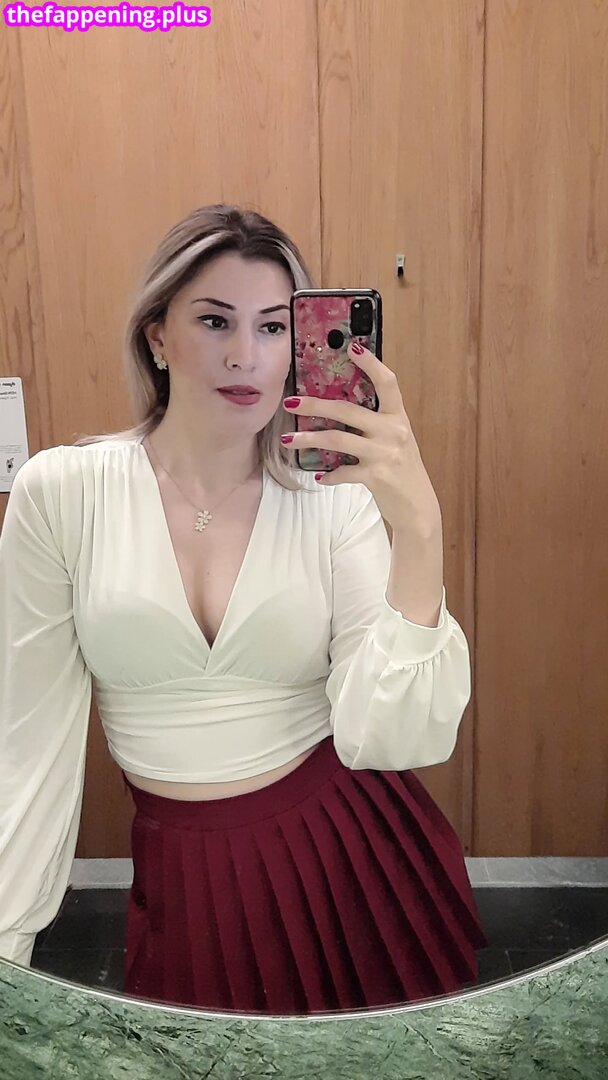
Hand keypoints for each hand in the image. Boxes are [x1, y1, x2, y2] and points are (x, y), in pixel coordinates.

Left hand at [281, 340, 441, 532]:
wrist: (417, 505)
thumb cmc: (401, 468)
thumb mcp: (394, 439)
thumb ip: (374, 423)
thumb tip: (338, 407)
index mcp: (398, 417)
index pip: (387, 383)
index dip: (371, 363)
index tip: (352, 347)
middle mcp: (393, 431)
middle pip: (348, 410)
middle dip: (315, 404)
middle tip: (290, 401)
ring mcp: (385, 453)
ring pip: (338, 439)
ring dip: (309, 438)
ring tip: (289, 439)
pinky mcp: (376, 476)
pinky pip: (343, 472)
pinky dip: (328, 475)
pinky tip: (318, 476)